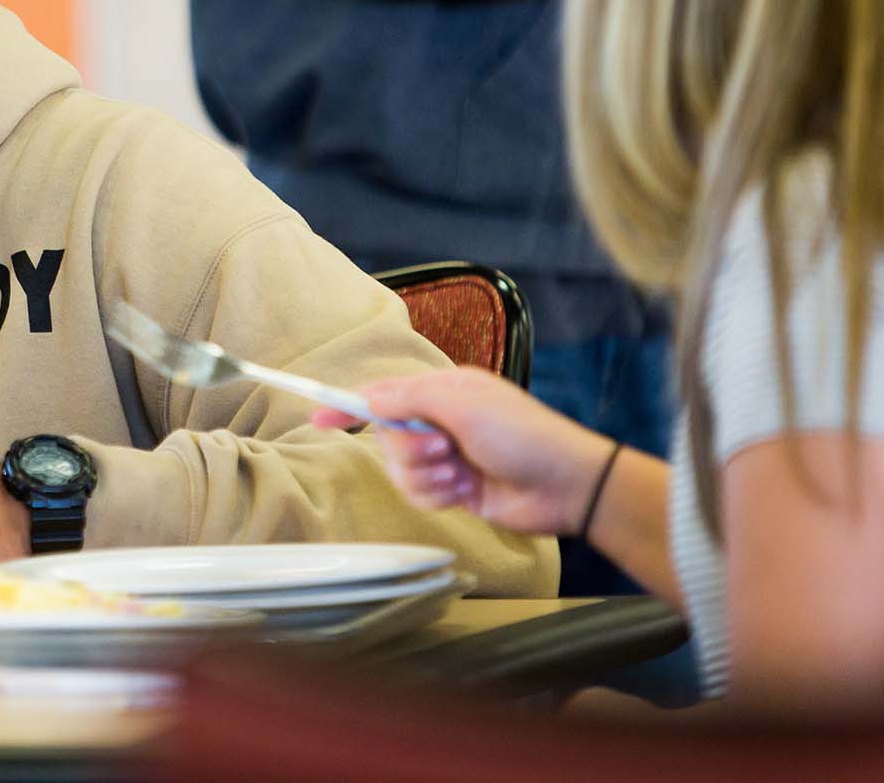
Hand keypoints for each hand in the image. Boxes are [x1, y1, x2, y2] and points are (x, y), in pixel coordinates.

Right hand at [310, 367, 613, 535]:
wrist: (564, 485)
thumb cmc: (520, 433)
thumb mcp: (460, 404)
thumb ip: (407, 399)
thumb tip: (369, 399)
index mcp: (442, 390)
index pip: (383, 394)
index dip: (349, 405)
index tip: (318, 416)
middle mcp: (441, 420)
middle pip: (388, 436)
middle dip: (409, 449)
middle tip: (443, 449)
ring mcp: (447, 456)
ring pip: (401, 469)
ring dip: (426, 474)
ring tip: (460, 472)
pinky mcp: (454, 488)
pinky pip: (419, 493)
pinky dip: (437, 494)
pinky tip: (465, 490)